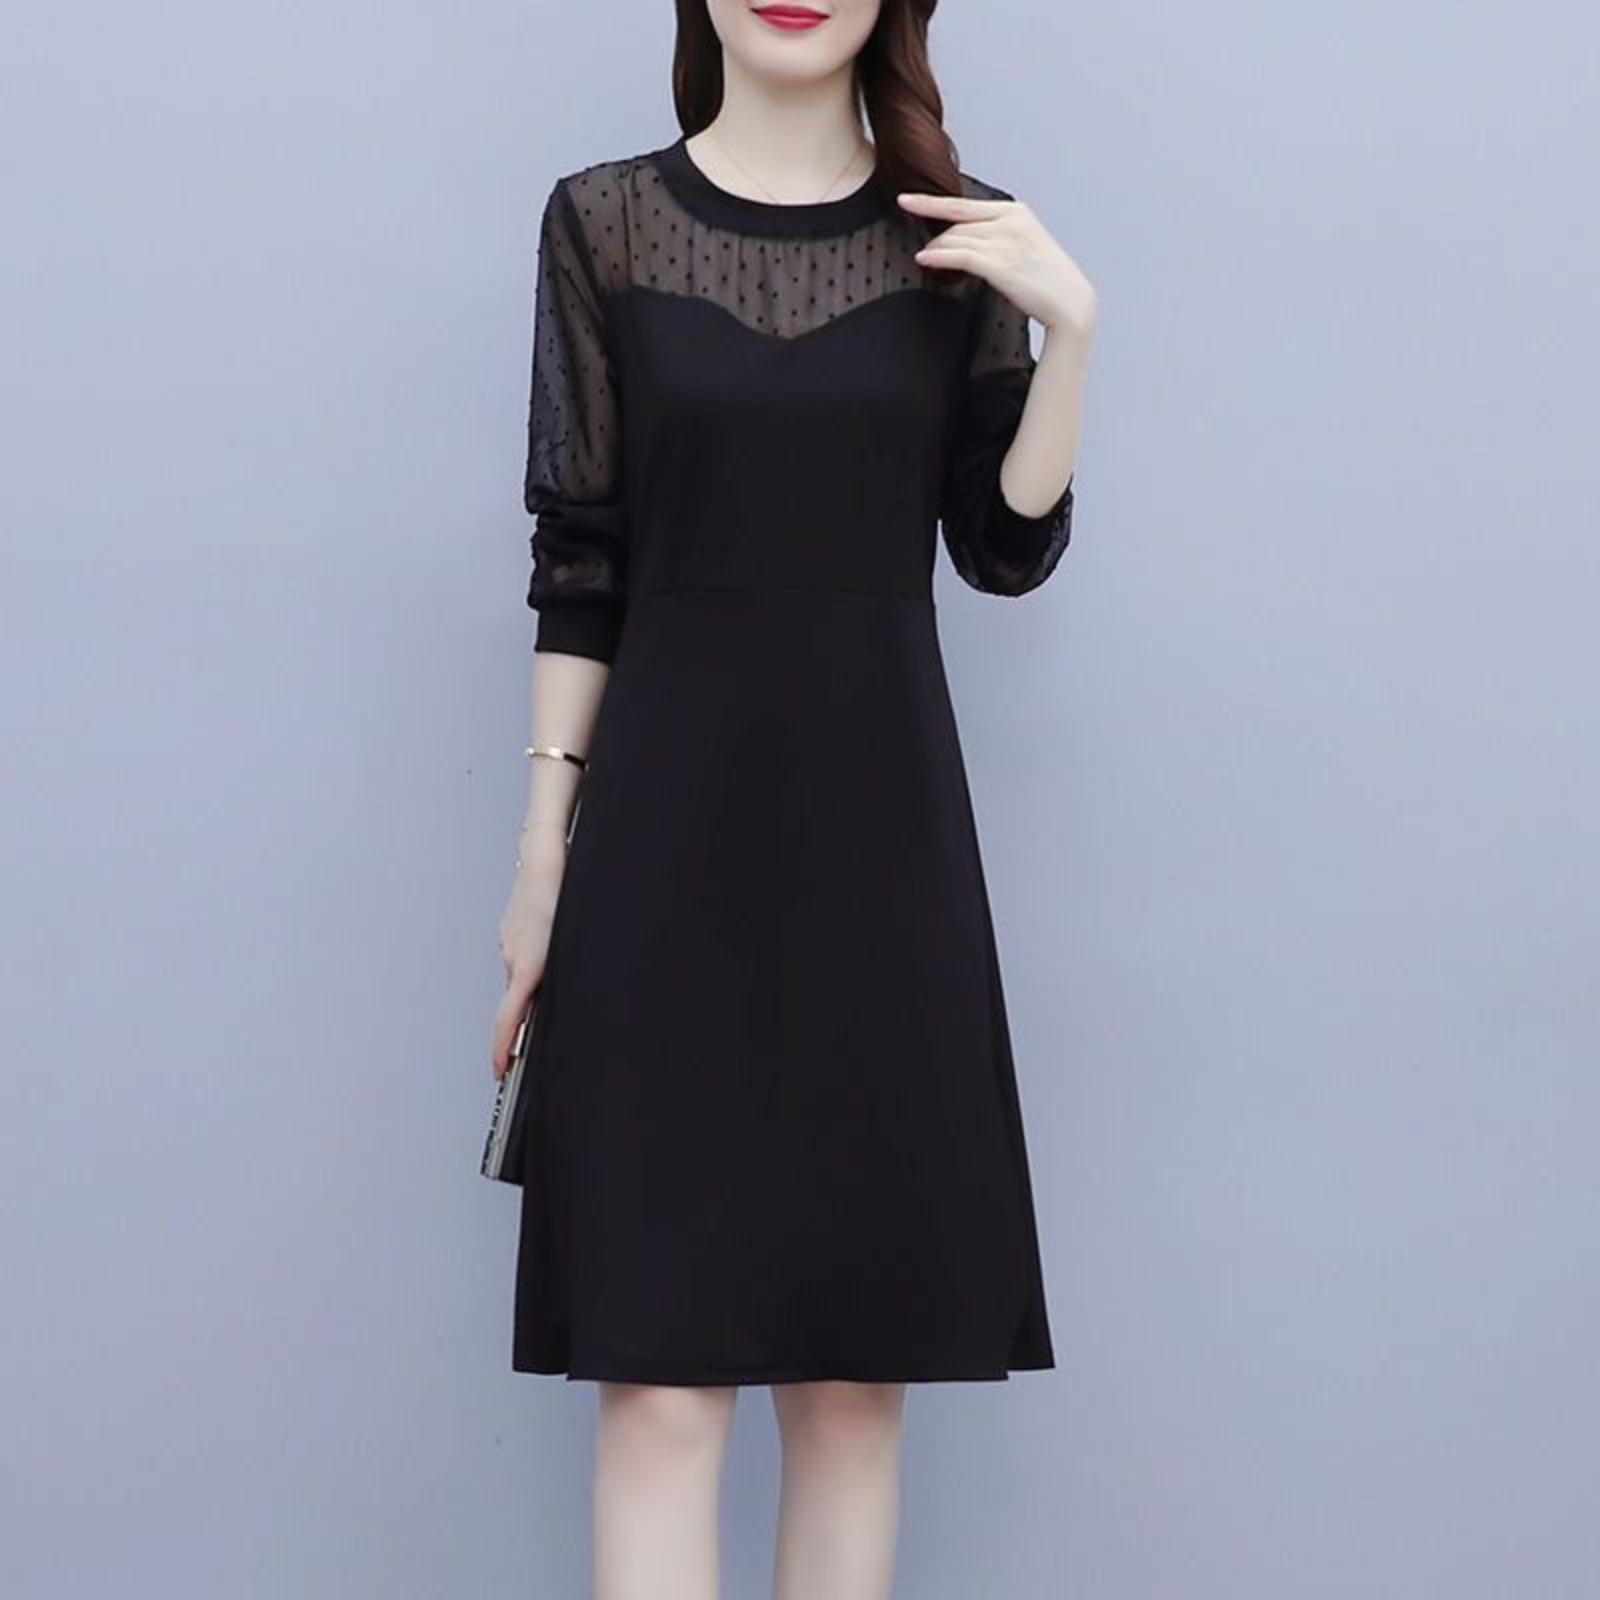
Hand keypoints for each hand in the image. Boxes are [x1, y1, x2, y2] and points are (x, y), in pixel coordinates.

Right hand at [492, 848, 563, 1079]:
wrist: (546, 854)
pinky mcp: (513, 931)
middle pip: (515, 1001)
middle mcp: (513, 955)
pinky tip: (552, 954)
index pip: (508, 1016)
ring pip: (521, 977)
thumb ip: (568, 971)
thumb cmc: (564, 889)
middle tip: (529, 1047)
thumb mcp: (575, 935)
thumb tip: (566, 999)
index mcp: (528, 963)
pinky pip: (522, 957)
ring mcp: (510, 942)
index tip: (498, 1070)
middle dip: (522, 1024)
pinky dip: (534, 965)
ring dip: (535, 988)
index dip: (503, 1048)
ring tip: (555, 987)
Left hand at [898, 188, 1097, 344]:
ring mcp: (1006, 241)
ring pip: (956, 239)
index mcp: (1015, 212)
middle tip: (923, 251)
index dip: (930, 202)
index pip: (963, 204)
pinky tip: (924, 260)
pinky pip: (960, 255)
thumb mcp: (1022, 246)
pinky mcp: (1001, 263)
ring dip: (935, 250)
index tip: (905, 199)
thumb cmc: (1044, 280)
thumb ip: (996, 236)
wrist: (1070, 303)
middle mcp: (1010, 220)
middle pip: (957, 223)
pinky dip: (938, 256)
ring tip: (925, 260)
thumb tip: (963, 239)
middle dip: (935, 237)